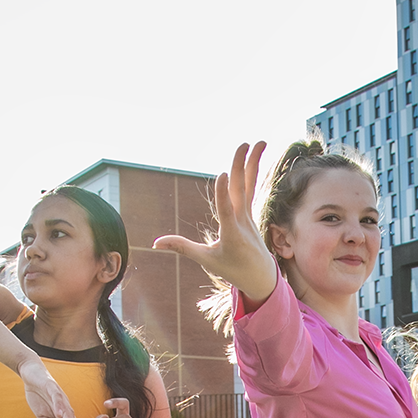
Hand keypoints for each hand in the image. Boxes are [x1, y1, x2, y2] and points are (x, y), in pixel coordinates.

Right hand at [17, 355, 94, 417]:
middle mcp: (66, 408)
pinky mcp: (52, 388)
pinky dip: (59, 406)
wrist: (32, 374)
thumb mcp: (43, 417)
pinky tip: (60, 414)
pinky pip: (56, 398)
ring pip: (68, 414)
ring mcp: (60, 398)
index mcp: (65, 415)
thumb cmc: (39, 395)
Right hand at [151, 142, 277, 303]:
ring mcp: (248, 215)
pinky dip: (252, 171)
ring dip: (253, 163)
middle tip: (243, 144)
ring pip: (250, 185)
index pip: (226, 210)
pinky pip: (251, 187)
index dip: (223, 192)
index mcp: (231, 234)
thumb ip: (182, 247)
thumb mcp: (206, 260)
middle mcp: (242, 221)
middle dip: (240, 166)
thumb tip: (156, 243)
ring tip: (259, 142)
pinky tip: (256, 155)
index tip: (222, 173)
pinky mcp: (250, 212)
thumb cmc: (232, 268)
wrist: (261, 275)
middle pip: (240, 189)